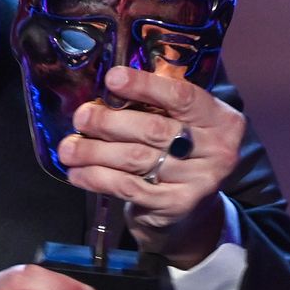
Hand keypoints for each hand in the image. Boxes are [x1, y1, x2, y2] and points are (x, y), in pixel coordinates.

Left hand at [57, 66, 245, 269]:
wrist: (191, 211)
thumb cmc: (180, 153)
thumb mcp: (183, 123)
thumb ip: (159, 103)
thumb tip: (110, 83)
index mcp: (221, 119)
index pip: (182, 96)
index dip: (144, 86)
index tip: (112, 79)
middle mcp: (217, 150)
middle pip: (153, 129)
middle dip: (109, 121)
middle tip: (81, 117)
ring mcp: (199, 181)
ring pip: (136, 159)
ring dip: (95, 151)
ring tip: (69, 148)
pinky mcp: (176, 205)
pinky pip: (129, 187)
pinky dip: (98, 178)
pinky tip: (78, 173)